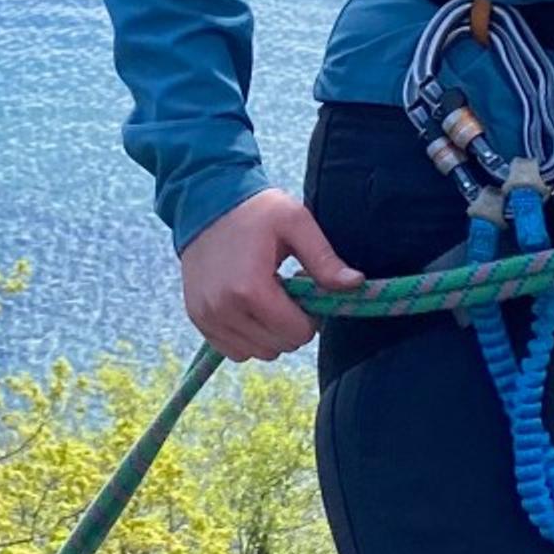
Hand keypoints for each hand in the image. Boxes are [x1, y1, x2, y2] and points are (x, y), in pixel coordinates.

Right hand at [178, 188, 357, 361]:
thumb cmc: (255, 210)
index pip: (297, 333)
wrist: (203, 200)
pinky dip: (248, 337)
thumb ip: (324, 259)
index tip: (302, 290)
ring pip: (257, 353)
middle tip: (286, 292)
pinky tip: (249, 308)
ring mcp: (207, 317)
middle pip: (278, 346)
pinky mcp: (197, 318)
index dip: (309, 316)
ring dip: (269, 333)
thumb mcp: (296, 223)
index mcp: (250, 289)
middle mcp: (224, 310)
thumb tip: (355, 284)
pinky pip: (233, 350)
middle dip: (290, 325)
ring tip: (267, 298)